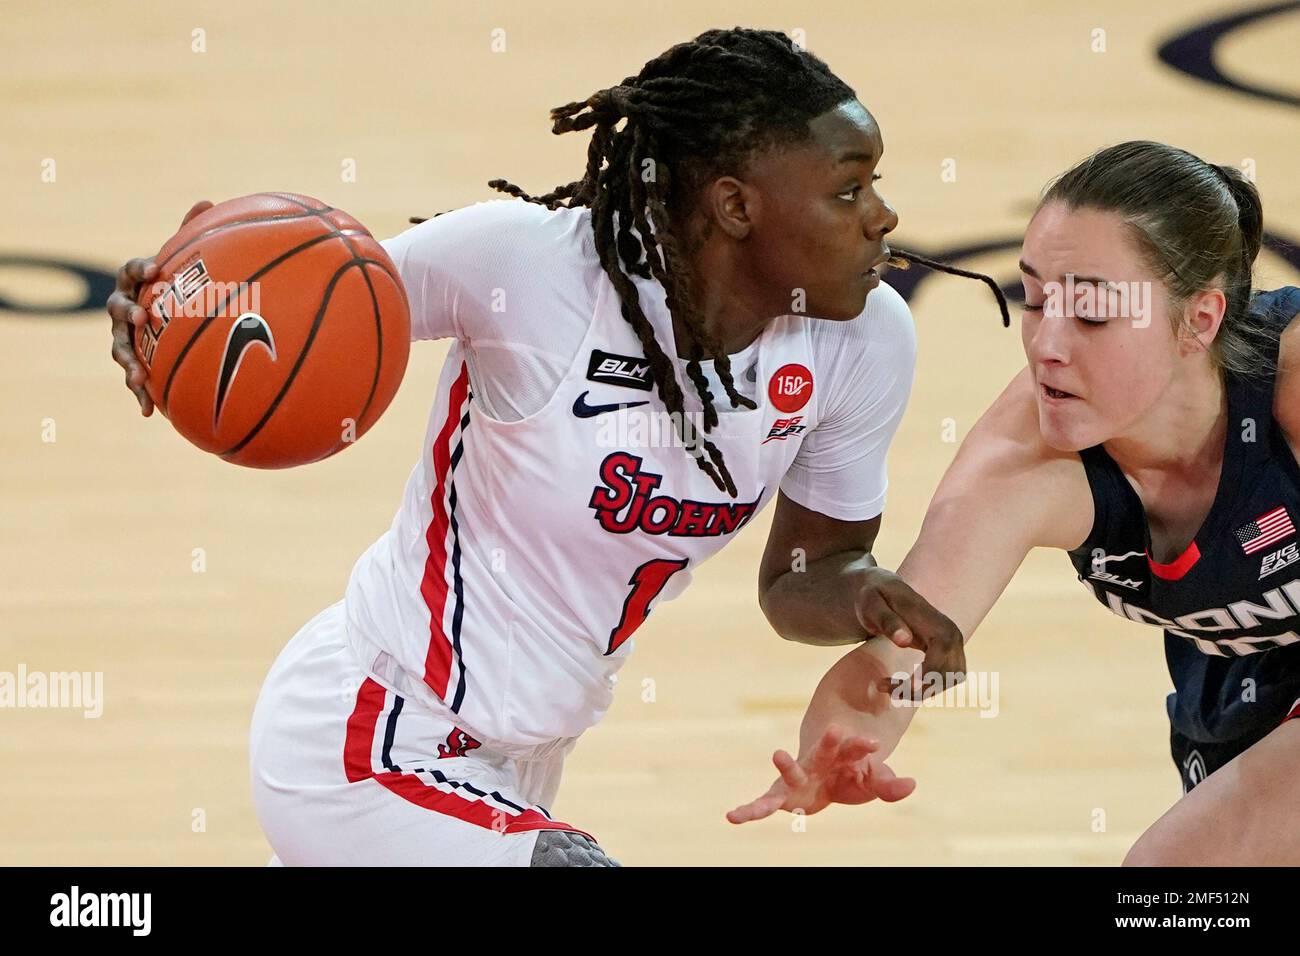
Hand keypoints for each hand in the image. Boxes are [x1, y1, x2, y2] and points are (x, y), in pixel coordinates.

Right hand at [106, 200, 212, 414]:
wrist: (169, 316)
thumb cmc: (178, 284)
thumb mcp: (186, 260)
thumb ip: (192, 233)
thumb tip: (206, 201)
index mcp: (138, 282)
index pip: (132, 270)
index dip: (141, 269)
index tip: (156, 270)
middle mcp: (125, 308)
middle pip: (117, 309)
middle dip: (126, 314)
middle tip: (140, 318)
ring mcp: (126, 338)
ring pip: (119, 349)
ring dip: (128, 362)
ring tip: (138, 377)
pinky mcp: (136, 362)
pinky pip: (135, 379)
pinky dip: (140, 393)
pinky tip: (150, 410)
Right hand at [726, 724, 915, 823]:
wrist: (822, 778)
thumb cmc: (850, 776)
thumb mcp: (871, 781)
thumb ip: (888, 784)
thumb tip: (911, 784)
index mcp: (842, 755)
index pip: (854, 748)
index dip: (863, 746)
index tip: (875, 743)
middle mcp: (817, 761)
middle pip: (824, 751)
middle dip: (830, 743)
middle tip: (835, 730)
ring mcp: (797, 777)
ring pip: (791, 771)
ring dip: (786, 763)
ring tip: (777, 754)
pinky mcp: (781, 795)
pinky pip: (763, 803)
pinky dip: (749, 810)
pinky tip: (732, 817)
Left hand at [855, 566, 966, 692]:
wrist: (884, 591)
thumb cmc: (874, 597)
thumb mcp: (871, 604)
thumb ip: (886, 620)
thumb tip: (904, 641)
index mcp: (933, 618)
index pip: (943, 648)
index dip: (932, 671)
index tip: (909, 688)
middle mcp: (950, 632)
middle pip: (949, 670)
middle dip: (921, 688)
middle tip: (884, 688)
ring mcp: (952, 644)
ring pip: (950, 679)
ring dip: (923, 691)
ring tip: (889, 687)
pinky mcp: (948, 654)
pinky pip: (946, 679)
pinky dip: (927, 688)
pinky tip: (904, 686)